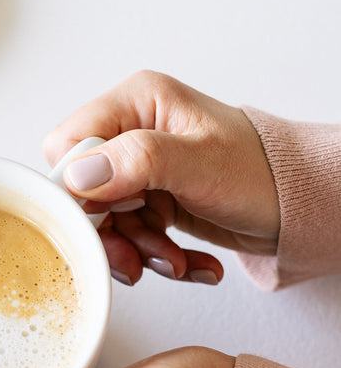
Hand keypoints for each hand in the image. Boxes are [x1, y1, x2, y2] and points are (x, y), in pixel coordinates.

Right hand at [44, 70, 280, 285]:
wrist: (299, 205)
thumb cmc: (262, 170)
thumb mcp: (200, 163)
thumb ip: (138, 160)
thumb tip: (78, 174)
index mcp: (136, 103)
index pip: (68, 144)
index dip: (77, 189)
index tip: (106, 217)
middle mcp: (132, 132)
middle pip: (83, 191)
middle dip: (112, 232)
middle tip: (136, 259)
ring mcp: (141, 169)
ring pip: (107, 221)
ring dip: (139, 251)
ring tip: (175, 263)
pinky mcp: (152, 200)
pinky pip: (133, 236)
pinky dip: (157, 258)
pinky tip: (189, 264)